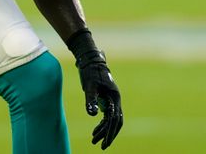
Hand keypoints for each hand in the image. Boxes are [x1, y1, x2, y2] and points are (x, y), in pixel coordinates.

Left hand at [67, 30, 122, 149]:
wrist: (90, 59)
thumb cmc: (90, 72)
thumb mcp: (89, 86)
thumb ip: (91, 100)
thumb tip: (92, 114)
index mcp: (115, 97)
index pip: (114, 120)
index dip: (110, 132)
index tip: (104, 143)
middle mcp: (116, 100)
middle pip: (116, 122)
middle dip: (109, 135)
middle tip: (102, 146)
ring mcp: (112, 100)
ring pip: (111, 119)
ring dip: (104, 130)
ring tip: (94, 140)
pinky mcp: (107, 99)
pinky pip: (107, 115)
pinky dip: (102, 123)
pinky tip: (95, 129)